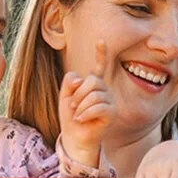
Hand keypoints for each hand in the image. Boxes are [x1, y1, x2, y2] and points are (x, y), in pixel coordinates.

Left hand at [58, 41, 114, 166]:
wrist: (74, 136)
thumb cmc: (70, 116)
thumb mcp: (65, 96)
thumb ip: (69, 82)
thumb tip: (81, 78)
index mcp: (93, 84)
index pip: (99, 66)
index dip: (101, 54)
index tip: (100, 40)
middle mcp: (104, 90)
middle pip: (93, 80)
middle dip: (78, 93)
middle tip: (74, 105)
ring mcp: (110, 101)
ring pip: (94, 94)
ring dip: (80, 106)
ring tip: (78, 115)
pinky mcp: (112, 113)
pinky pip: (98, 107)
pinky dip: (85, 113)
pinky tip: (82, 120)